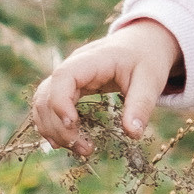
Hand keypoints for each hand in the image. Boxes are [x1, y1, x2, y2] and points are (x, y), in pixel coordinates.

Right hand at [29, 20, 180, 156]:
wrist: (141, 44)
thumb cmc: (146, 59)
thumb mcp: (150, 80)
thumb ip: (141, 104)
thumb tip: (133, 134)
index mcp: (93, 59)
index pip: (63, 76)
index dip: (60, 102)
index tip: (73, 125)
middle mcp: (73, 66)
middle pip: (48, 94)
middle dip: (59, 126)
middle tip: (86, 149)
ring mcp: (68, 77)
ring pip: (43, 102)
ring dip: (53, 129)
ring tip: (79, 149)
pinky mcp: (68, 88)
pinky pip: (49, 105)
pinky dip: (51, 124)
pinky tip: (65, 142)